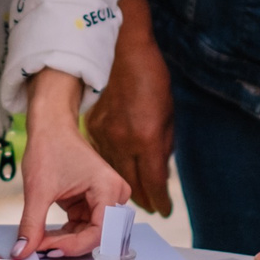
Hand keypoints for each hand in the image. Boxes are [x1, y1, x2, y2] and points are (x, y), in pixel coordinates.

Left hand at [18, 70, 130, 257]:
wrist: (51, 128)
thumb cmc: (50, 147)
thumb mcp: (38, 190)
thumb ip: (31, 225)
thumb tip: (23, 252)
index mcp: (109, 188)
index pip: (99, 232)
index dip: (73, 246)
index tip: (47, 249)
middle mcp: (114, 195)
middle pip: (96, 236)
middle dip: (68, 244)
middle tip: (41, 247)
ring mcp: (105, 199)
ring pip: (89, 235)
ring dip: (65, 240)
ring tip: (40, 239)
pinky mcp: (94, 203)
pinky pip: (83, 228)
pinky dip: (65, 234)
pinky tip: (47, 233)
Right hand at [84, 0, 174, 215]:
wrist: (121, 50)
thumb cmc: (151, 76)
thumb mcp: (168, 112)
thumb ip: (164, 145)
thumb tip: (161, 171)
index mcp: (146, 138)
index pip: (153, 182)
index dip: (160, 200)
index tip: (164, 210)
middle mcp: (122, 142)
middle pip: (130, 184)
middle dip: (142, 200)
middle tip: (151, 207)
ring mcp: (104, 136)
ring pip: (113, 173)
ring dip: (124, 188)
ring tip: (135, 196)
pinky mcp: (91, 128)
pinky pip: (101, 158)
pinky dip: (110, 169)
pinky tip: (118, 173)